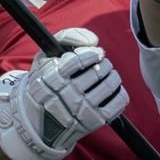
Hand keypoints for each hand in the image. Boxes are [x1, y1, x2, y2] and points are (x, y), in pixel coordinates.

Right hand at [0, 29, 126, 159]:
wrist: (39, 120)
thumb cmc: (46, 82)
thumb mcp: (45, 56)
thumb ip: (67, 37)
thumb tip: (93, 41)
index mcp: (51, 78)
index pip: (77, 61)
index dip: (91, 54)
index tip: (97, 53)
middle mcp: (66, 95)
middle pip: (97, 72)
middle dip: (104, 64)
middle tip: (102, 64)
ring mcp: (80, 110)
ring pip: (108, 85)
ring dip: (113, 76)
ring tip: (108, 74)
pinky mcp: (94, 122)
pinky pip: (117, 102)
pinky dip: (120, 92)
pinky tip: (113, 89)